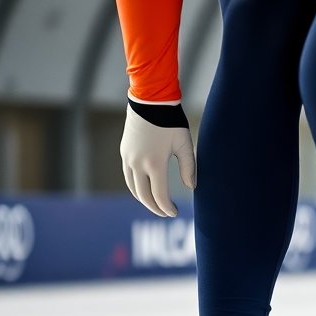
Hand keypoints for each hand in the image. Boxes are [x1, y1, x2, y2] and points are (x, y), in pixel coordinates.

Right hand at [120, 101, 195, 217]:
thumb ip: (189, 167)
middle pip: (143, 196)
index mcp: (154, 164)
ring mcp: (128, 158)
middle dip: (155, 207)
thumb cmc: (171, 122)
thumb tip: (192, 187)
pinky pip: (128, 176)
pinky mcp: (124, 153)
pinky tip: (145, 190)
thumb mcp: (184, 144)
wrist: (150, 102)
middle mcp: (137, 164)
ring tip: (156, 204)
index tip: (174, 213)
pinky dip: (136, 187)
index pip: (159, 195)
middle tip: (166, 213)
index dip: (166, 208)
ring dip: (144, 199)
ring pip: (133, 188)